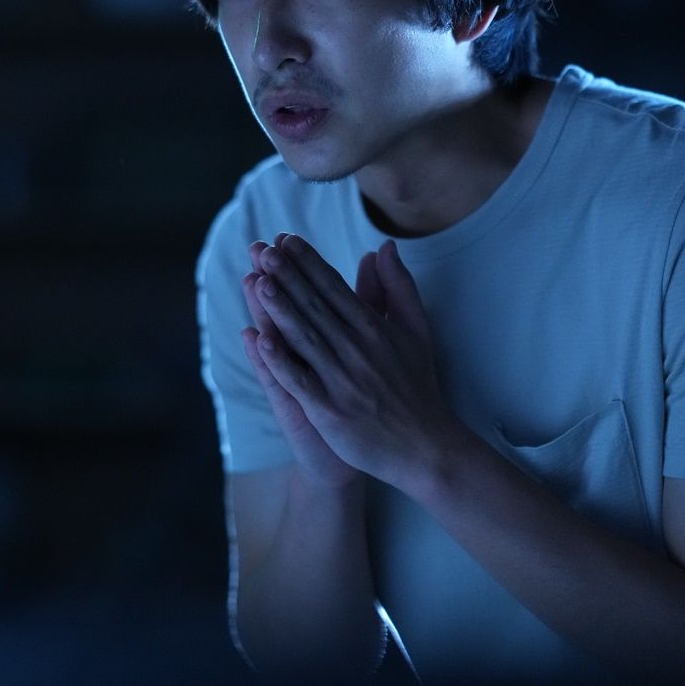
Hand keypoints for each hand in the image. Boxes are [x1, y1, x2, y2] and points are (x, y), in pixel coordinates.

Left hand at [249, 233, 459, 489]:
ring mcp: (342, 379)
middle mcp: (357, 349)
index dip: (309, 263)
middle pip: (316, 306)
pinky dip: (280, 360)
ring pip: (305, 337)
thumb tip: (384, 247)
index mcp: (374, 327)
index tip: (286, 240)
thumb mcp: (415, 329)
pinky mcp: (330, 409)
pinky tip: (260, 340)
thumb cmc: (417, 386)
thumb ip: (398, 286)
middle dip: (288, 276)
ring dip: (280, 308)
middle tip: (264, 249)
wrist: (425, 445)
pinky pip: (300, 380)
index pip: (334, 288)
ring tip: (259, 280)